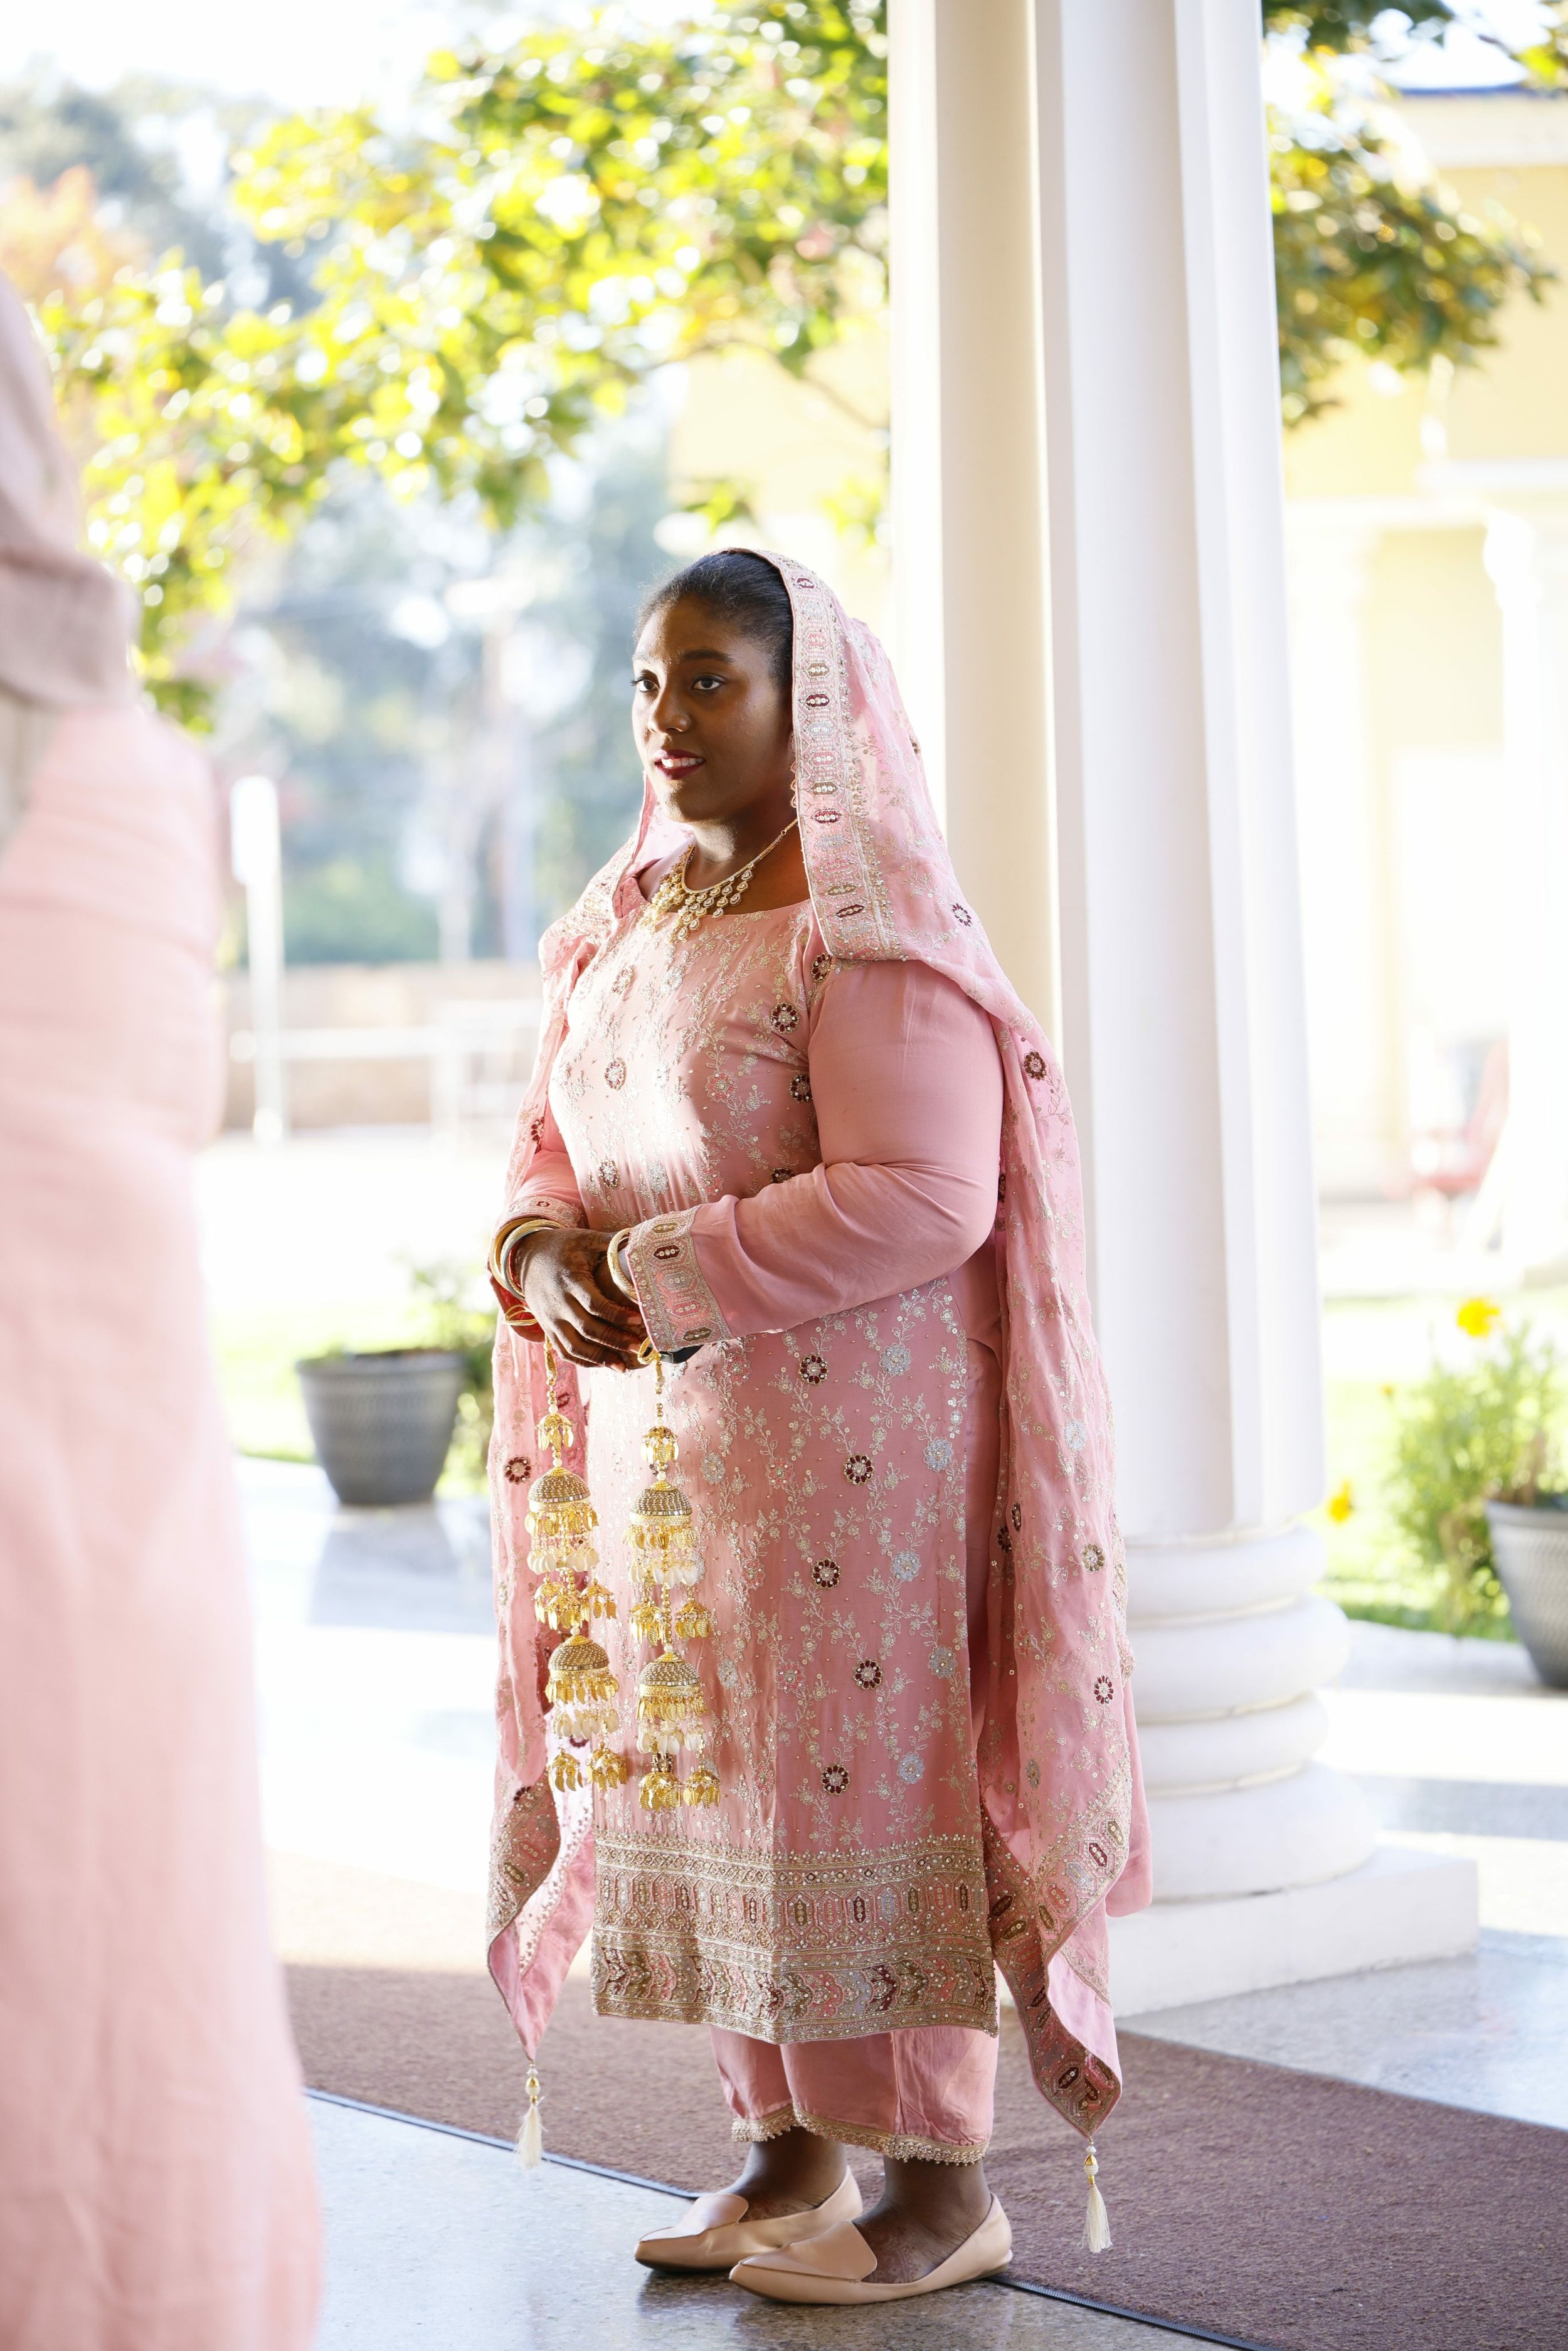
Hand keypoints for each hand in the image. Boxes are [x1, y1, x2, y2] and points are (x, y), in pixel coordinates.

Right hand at [513, 1227, 646, 1369]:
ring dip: (599, 1359)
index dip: (616, 1315)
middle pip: (587, 1328)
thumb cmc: (564, 1246)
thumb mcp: (586, 1239)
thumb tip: (641, 1241)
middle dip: (614, 1341)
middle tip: (638, 1348)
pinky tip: (602, 1365)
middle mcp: (558, 1302)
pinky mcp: (547, 1327)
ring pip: (573, 1346)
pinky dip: (582, 1361)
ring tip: (623, 1367)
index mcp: (570, 1280)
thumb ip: (612, 1243)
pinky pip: (563, 1351)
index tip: (638, 1320)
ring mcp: (550, 1318)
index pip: (594, 1303)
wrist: (526, 1256)